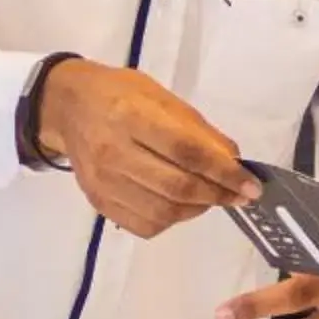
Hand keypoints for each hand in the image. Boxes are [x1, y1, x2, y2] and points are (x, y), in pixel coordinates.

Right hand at [34, 59, 259, 237]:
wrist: (68, 107)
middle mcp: (113, 152)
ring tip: (211, 197)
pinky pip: (144, 225)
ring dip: (198, 209)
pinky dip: (172, 220)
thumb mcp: (161, 96)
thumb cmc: (119, 94)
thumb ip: (199, 130)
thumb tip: (233, 160)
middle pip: (177, 187)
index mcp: (131, 116)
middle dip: (217, 195)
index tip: (251, 186)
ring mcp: (103, 182)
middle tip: (239, 195)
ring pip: (163, 212)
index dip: (224, 172)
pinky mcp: (98, 202)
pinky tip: (181, 205)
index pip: (186, 151)